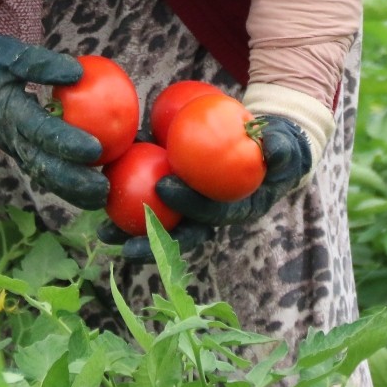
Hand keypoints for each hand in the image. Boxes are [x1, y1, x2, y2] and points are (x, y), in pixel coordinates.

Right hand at [0, 32, 107, 209]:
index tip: (95, 148)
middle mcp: (10, 136)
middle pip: (43, 166)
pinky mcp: (17, 150)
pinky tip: (88, 190)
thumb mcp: (11, 55)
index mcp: (9, 112)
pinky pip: (40, 172)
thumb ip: (42, 63)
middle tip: (103, 188)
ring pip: (42, 176)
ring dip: (71, 191)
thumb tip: (78, 72)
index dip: (67, 142)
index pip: (41, 131)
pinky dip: (63, 185)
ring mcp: (12, 147)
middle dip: (74, 181)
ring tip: (102, 198)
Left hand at [96, 116, 311, 262]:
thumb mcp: (285, 145)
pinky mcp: (178, 202)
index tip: (163, 184)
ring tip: (103, 233)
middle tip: (124, 239)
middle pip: (182, 235)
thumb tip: (272, 147)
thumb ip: (280, 148)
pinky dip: (127, 209)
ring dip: (132, 234)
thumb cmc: (276, 147)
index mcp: (239, 210)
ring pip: (163, 230)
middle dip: (153, 241)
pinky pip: (152, 208)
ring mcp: (194, 213)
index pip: (213, 213)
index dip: (189, 204)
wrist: (267, 150)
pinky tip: (100, 203)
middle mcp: (214, 218)